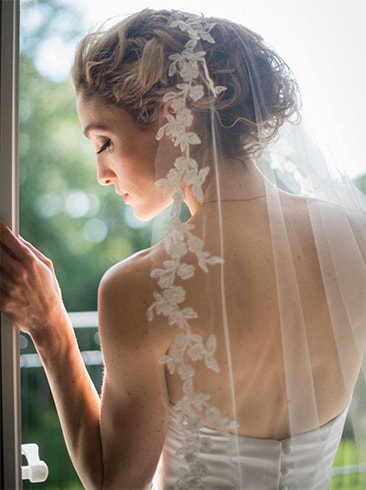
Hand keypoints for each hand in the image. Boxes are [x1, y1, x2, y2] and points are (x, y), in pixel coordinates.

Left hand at [0, 222, 66, 337]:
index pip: (7, 237)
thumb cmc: (49, 291)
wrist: (48, 320)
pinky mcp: (0, 300)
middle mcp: (17, 273)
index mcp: (29, 262)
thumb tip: (15, 237)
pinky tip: (1, 276)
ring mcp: (7, 287)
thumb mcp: (46, 266)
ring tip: (2, 265)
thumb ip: (30, 250)